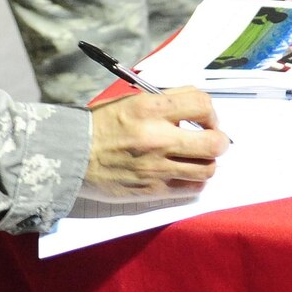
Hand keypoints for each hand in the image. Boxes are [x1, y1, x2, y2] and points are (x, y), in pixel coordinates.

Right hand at [81, 87, 226, 198]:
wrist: (72, 155)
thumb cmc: (102, 125)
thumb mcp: (132, 101)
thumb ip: (166, 102)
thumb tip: (197, 107)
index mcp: (151, 109)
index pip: (202, 104)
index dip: (211, 112)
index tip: (205, 118)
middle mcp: (158, 137)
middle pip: (215, 142)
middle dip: (219, 140)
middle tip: (210, 139)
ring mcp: (157, 166)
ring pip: (207, 168)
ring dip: (208, 162)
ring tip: (197, 158)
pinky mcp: (152, 189)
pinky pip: (191, 188)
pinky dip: (195, 181)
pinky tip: (187, 174)